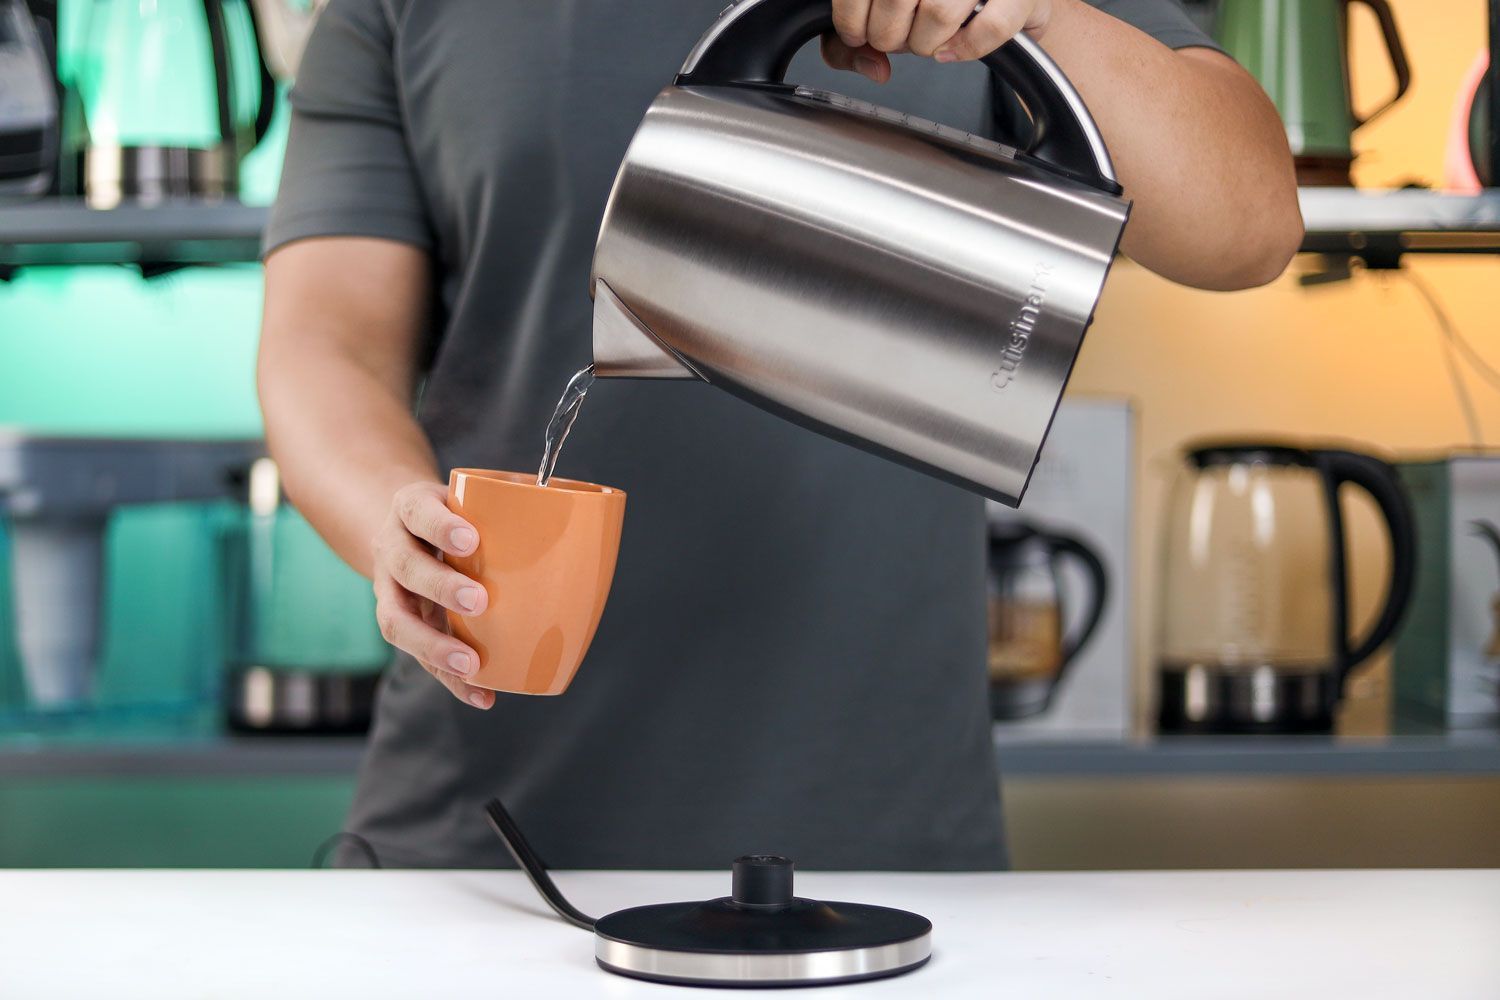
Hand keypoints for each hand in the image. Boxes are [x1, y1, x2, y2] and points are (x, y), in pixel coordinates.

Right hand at [371, 481, 494, 709]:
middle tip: (479, 601)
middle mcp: (392, 547)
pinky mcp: (401, 623)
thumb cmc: (457, 516)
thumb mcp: (471, 501)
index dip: (439, 526)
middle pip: (405, 566)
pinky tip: (481, 694)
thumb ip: (507, 518)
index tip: (472, 539)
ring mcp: (389, 588)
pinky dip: (450, 680)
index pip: (416, 510)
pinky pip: (418, 657)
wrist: (408, 530)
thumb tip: (586, 542)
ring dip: (434, 645)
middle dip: (440, 586)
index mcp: (411, 508)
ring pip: (395, 618)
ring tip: (471, 664)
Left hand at [822, 0, 1054, 82]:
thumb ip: (858, 38)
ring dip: (924, 44)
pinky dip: (965, 48)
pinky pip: (990, 28)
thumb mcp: (889, 10)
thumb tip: (870, 65)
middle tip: (896, 39)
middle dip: (888, 36)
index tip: (857, 33)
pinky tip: (950, 50)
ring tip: (926, 41)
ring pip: (938, 14)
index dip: (851, 20)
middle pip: (896, 0)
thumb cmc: (940, 1)